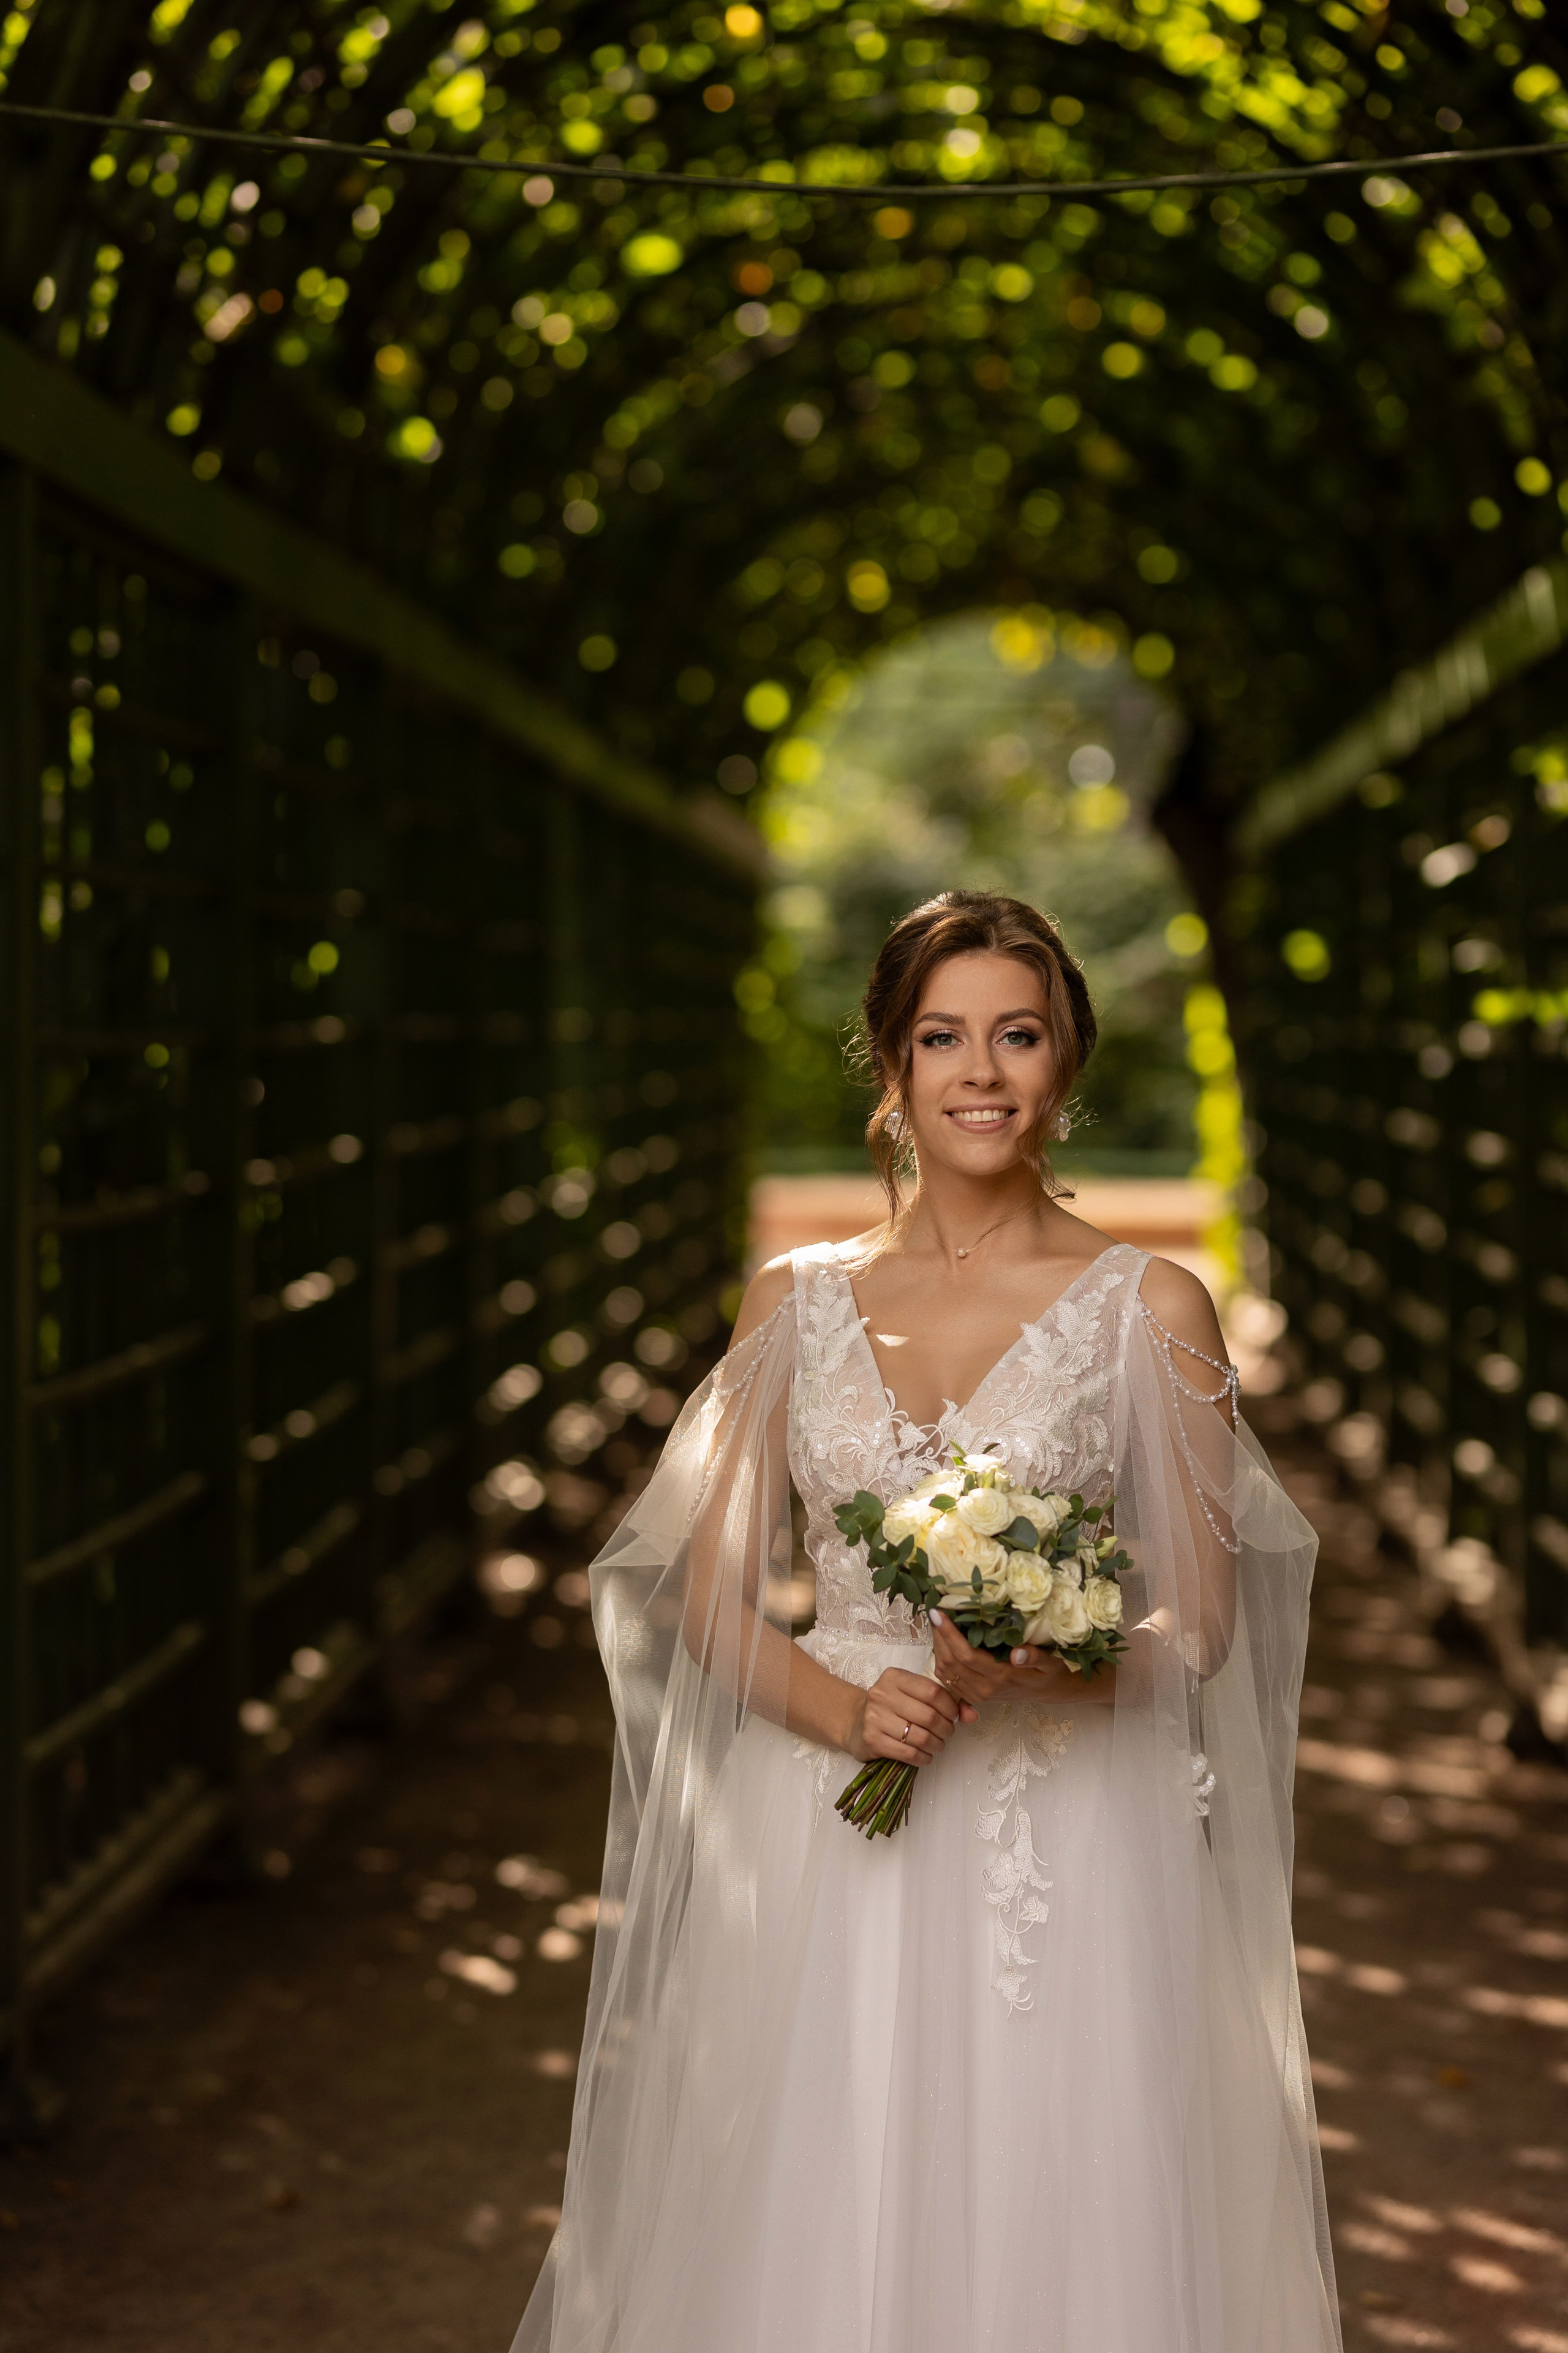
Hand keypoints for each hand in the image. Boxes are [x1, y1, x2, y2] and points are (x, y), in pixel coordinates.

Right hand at [844, 1667, 970, 1765]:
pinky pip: (909, 1754)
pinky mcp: (872, 1740)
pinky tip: (925, 1755)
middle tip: (947, 1733)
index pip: (933, 1691)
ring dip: (937, 1745)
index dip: (950, 1707)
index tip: (953, 1715)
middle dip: (946, 1729)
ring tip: (937, 1744)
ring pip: (920, 1737)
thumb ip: (945, 1702)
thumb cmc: (892, 1707)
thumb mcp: (914, 1696)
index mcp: (894, 1677)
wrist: (856, 1723)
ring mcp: (874, 1718)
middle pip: (929, 1716)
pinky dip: (924, 1758)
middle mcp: (881, 1694)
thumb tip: (973, 1716)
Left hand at [929, 1611, 1108, 1706]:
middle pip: (950, 1661)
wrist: (1049, 1692)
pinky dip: (940, 1658)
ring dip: (937, 1646)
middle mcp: (984, 1688)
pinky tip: (941, 1640)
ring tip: (936, 1621)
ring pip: (945, 1670)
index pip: (966, 1655)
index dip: (949, 1634)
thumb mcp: (1049, 1662)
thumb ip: (1034, 1657)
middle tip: (934, 1610)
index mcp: (1000, 1677)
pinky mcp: (972, 1695)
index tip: (938, 1613)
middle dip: (938, 1636)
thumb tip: (1017, 1653)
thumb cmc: (1049, 1671)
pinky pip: (947, 1678)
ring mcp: (976, 1694)